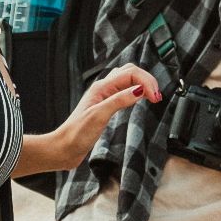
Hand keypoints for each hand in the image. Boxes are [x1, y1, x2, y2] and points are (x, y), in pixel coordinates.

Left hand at [43, 64, 160, 167]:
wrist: (64, 148)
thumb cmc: (76, 134)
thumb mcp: (99, 116)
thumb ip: (119, 101)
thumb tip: (139, 90)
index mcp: (101, 87)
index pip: (131, 73)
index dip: (146, 82)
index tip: (155, 97)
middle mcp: (103, 88)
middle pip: (131, 72)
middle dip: (147, 80)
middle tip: (157, 96)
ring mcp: (105, 96)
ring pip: (128, 79)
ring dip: (142, 83)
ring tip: (153, 96)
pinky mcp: (106, 106)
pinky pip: (124, 90)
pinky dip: (136, 91)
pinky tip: (140, 99)